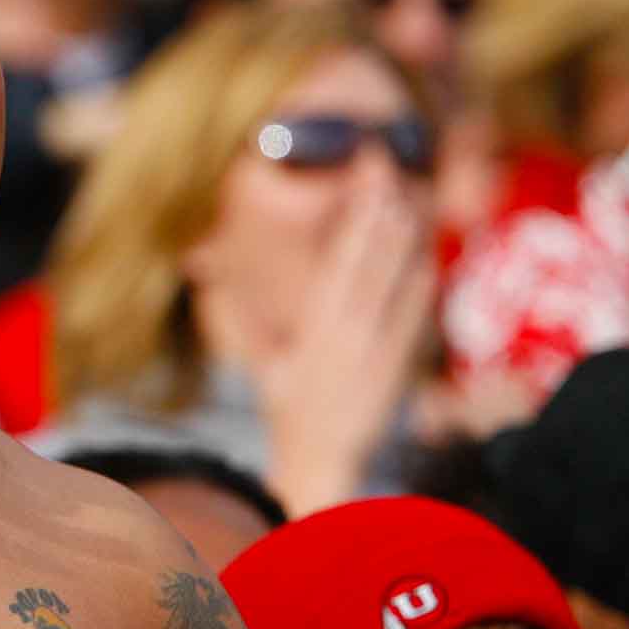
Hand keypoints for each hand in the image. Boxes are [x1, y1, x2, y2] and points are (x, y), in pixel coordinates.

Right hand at [259, 187, 434, 514]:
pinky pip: (416, 315)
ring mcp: (379, 347)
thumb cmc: (286, 409)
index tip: (364, 177)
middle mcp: (350, 332)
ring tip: (408, 196)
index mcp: (315, 327)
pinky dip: (422, 282)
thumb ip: (239, 315)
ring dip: (404, 238)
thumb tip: (203, 270)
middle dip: (380, 209)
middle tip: (386, 165)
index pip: (340, 258)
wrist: (322, 462)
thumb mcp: (261, 362)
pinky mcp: (400, 364)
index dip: (355, 215)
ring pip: (398, 281)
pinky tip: (426, 253)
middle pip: (371, 259)